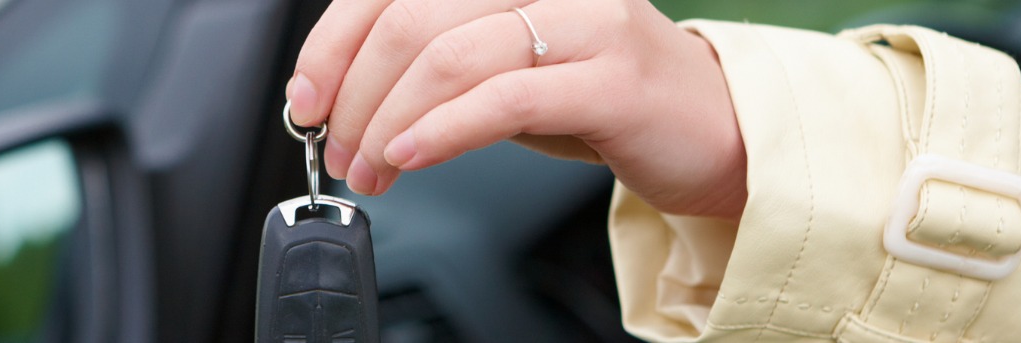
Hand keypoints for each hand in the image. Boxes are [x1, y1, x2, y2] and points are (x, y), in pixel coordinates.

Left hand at [286, 0, 745, 218]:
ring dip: (388, 121)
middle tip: (340, 147)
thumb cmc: (602, 96)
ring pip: (449, 55)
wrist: (713, 131)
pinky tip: (411, 156)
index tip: (307, 97)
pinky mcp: (613, 77)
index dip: (333, 42)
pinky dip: (442, 130)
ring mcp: (586, 19)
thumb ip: (433, 63)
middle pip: (410, 17)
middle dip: (355, 93)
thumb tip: (341, 96)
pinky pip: (504, 97)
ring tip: (372, 166)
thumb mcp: (503, 66)